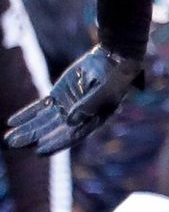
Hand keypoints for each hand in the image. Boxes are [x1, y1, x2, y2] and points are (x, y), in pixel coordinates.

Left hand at [6, 47, 143, 154]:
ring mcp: (67, 108)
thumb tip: (70, 121)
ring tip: (8, 139)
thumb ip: (90, 104)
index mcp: (93, 121)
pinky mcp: (57, 97)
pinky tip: (11, 122)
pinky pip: (38, 108)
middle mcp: (78, 118)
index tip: (39, 150)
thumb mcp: (107, 89)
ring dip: (26, 129)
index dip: (56, 143)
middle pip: (52, 131)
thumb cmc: (115, 76)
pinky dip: (25, 115)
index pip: (72, 135)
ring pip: (42, 121)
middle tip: (13, 144)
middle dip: (33, 138)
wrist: (112, 60)